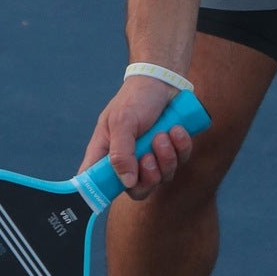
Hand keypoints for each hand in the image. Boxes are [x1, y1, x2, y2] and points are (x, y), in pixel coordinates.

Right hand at [78, 76, 195, 199]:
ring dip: (166, 157)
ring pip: (161, 178)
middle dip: (148, 177)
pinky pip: (180, 162)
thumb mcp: (123, 121)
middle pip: (137, 190)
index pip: (95, 182)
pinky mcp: (171, 153)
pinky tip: (176, 130)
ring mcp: (150, 158)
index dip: (100, 194)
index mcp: (106, 153)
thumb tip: (127, 182)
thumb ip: (121, 153)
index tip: (114, 190)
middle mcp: (128, 160)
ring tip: (163, 134)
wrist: (163, 82)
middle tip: (149, 157)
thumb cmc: (136, 98)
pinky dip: (180, 147)